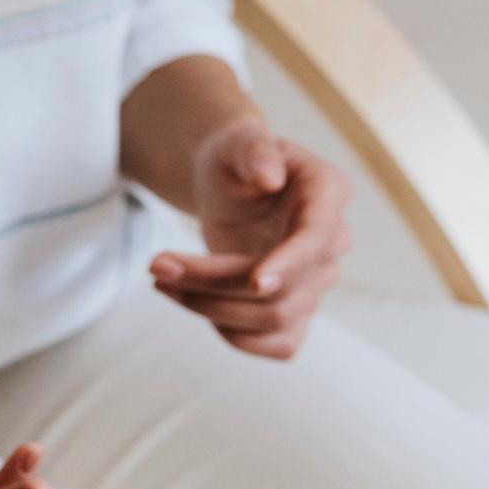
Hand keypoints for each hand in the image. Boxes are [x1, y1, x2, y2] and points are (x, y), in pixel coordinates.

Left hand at [153, 121, 350, 360]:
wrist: (230, 188)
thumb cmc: (235, 162)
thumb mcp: (237, 143)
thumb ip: (254, 150)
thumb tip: (268, 174)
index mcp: (327, 194)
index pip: (317, 240)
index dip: (289, 264)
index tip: (255, 281)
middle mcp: (331, 244)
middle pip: (282, 289)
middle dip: (214, 283)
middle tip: (157, 264)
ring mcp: (316, 282)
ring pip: (273, 320)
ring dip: (209, 309)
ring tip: (163, 278)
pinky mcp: (296, 310)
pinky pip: (280, 346)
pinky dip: (235, 337)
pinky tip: (198, 303)